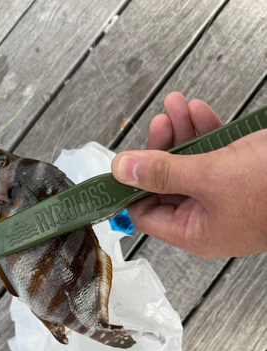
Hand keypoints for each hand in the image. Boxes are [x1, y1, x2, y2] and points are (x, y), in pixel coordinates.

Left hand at [111, 92, 266, 257]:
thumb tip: (123, 170)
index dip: (132, 187)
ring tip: (176, 108)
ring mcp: (222, 195)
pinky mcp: (238, 175)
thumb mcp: (210, 177)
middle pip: (165, 183)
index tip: (123, 162)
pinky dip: (203, 131)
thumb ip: (162, 172)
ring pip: (187, 164)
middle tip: (158, 125)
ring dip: (180, 133)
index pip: (146, 213)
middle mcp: (206, 217)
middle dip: (159, 149)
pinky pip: (211, 153)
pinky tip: (197, 112)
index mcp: (195, 232)